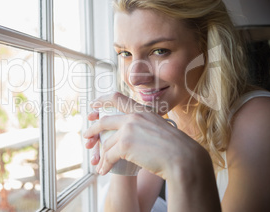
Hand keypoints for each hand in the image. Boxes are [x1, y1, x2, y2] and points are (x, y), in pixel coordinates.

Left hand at [84, 92, 199, 178]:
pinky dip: (105, 165)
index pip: (117, 98)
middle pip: (104, 121)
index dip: (102, 100)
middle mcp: (133, 117)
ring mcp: (128, 129)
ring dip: (102, 156)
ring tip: (100, 165)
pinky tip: (104, 171)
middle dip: (93, 129)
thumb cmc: (176, 148)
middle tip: (87, 136)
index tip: (93, 105)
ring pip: (107, 144)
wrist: (183, 157)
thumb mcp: (159, 128)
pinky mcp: (125, 144)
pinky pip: (109, 156)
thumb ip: (145, 126)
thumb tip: (133, 134)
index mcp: (142, 111)